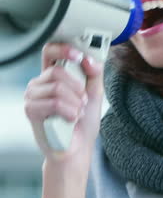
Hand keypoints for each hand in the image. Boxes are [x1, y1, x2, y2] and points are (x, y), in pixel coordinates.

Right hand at [24, 42, 103, 162]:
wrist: (78, 148)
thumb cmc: (84, 120)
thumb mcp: (95, 92)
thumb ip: (95, 72)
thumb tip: (88, 58)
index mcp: (53, 74)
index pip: (50, 51)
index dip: (63, 49)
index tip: (78, 55)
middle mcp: (40, 83)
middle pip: (57, 71)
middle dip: (77, 87)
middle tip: (83, 99)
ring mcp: (33, 96)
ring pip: (57, 87)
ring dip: (75, 102)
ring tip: (77, 112)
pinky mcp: (31, 111)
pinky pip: (54, 103)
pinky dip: (69, 112)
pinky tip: (70, 119)